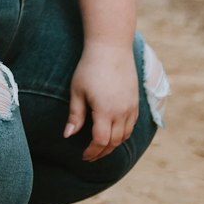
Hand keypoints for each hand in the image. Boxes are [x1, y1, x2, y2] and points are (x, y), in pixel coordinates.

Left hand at [64, 41, 138, 160]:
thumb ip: (75, 115)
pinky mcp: (136, 102)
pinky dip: (123, 134)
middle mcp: (122, 112)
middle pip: (114, 142)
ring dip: (113, 145)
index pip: (101, 141)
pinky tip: (113, 133)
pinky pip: (132, 125)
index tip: (83, 156)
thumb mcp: (77, 91)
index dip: (92, 152)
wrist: (111, 47)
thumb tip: (68, 136)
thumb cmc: (90, 67)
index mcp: (105, 111)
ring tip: (100, 147)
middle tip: (90, 156)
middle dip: (102, 152)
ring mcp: (131, 107)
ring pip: (125, 136)